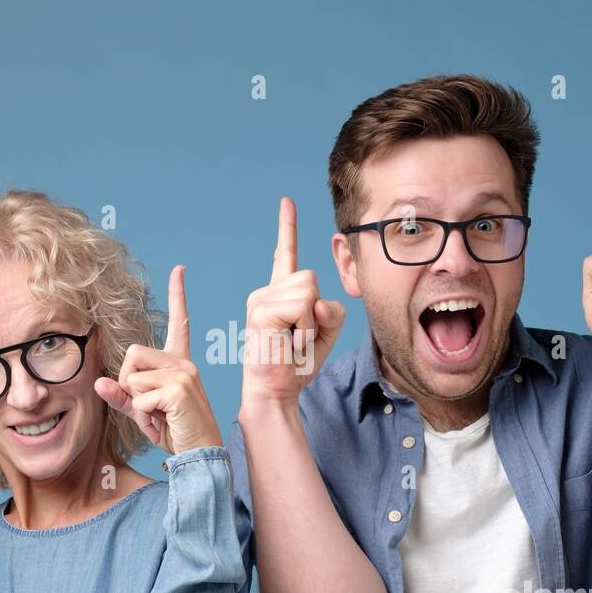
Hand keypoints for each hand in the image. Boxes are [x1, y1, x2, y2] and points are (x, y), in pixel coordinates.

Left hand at [95, 265, 221, 454]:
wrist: (202, 454)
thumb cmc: (176, 433)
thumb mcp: (145, 413)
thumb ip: (122, 397)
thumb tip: (97, 384)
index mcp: (179, 363)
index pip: (180, 323)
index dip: (178, 295)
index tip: (180, 269)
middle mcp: (184, 363)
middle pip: (132, 354)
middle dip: (128, 383)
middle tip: (147, 406)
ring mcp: (183, 375)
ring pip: (132, 378)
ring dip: (136, 405)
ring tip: (157, 417)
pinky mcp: (179, 390)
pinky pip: (139, 398)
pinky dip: (143, 417)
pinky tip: (162, 424)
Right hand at [240, 197, 345, 407]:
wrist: (276, 390)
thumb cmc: (297, 364)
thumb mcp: (325, 333)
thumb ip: (331, 310)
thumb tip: (315, 301)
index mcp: (280, 294)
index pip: (284, 254)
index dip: (287, 227)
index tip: (286, 202)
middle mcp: (266, 291)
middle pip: (311, 277)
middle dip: (317, 310)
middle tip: (300, 337)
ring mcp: (260, 299)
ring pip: (309, 290)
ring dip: (311, 322)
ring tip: (294, 341)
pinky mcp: (261, 310)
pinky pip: (302, 306)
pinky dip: (304, 329)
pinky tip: (289, 343)